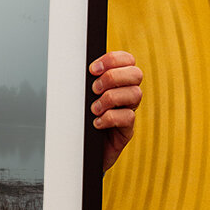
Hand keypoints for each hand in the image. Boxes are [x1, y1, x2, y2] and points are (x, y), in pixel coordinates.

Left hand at [89, 50, 142, 172]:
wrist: (80, 150)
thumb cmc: (80, 119)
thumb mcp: (81, 96)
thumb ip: (85, 81)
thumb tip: (74, 67)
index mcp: (117, 81)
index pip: (127, 60)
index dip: (113, 59)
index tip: (92, 69)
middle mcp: (126, 94)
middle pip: (136, 74)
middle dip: (112, 77)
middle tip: (94, 89)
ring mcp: (128, 111)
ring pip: (135, 94)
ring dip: (110, 98)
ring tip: (94, 109)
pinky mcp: (127, 130)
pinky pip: (128, 117)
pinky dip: (110, 118)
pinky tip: (96, 123)